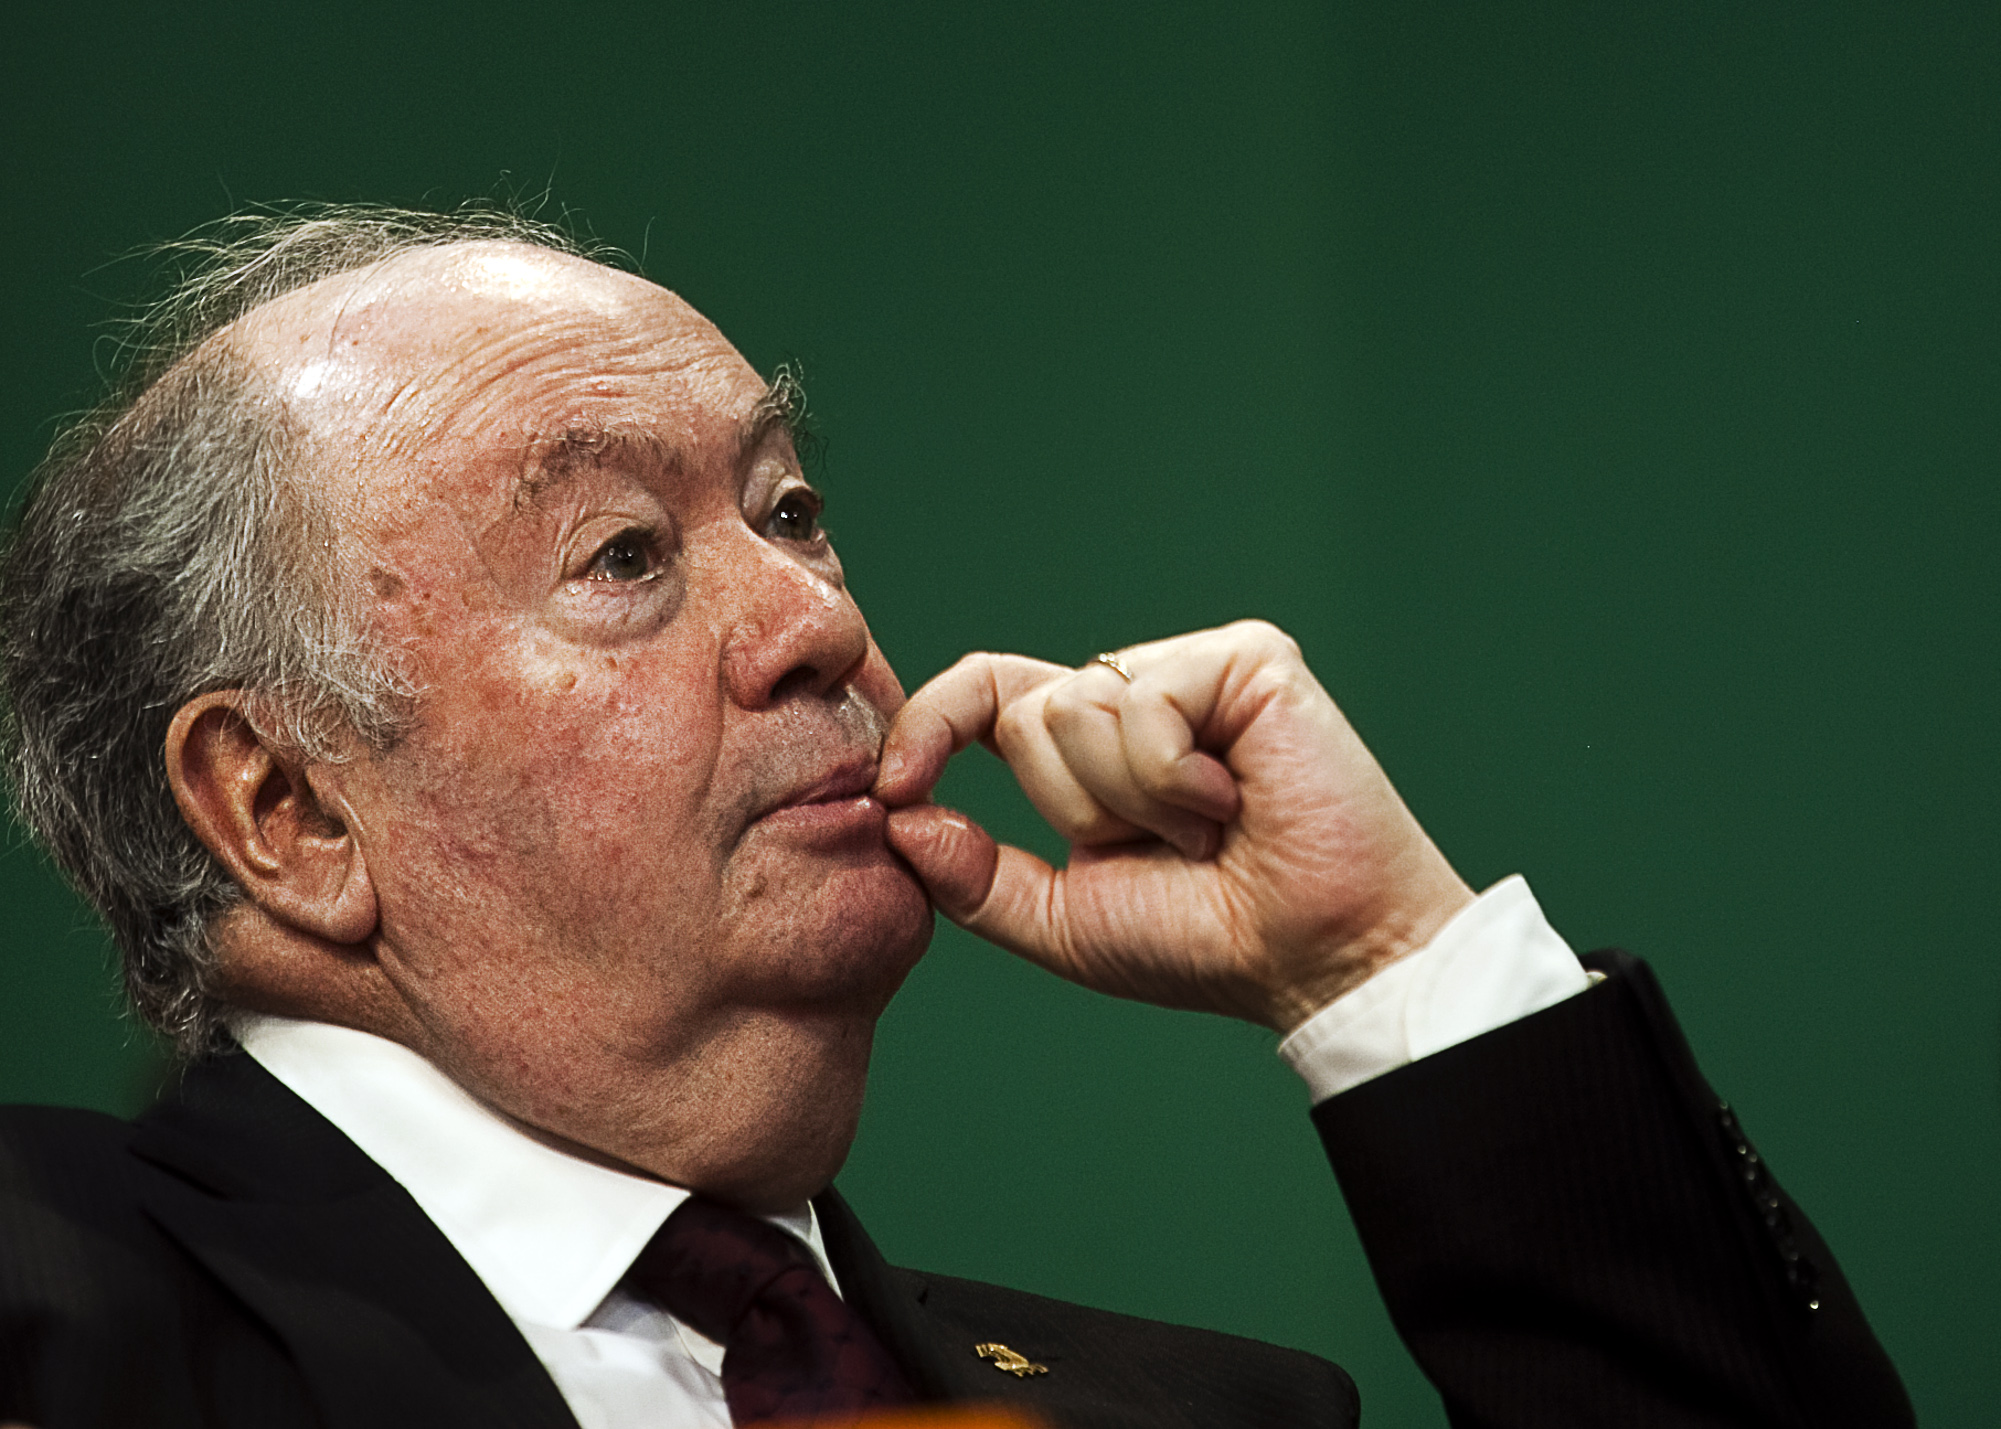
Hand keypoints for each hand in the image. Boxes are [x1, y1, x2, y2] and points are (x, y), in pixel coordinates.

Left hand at [874, 620, 1475, 1031]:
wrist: (1320, 957)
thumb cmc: (1211, 943)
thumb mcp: (1063, 920)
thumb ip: (973, 877)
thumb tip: (898, 816)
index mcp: (1096, 747)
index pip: (986, 696)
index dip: (928, 726)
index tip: (890, 784)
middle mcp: (1141, 694)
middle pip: (1026, 711)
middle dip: (1077, 807)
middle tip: (1168, 847)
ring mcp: (1194, 669)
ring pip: (1077, 705)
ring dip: (1132, 801)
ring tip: (1210, 826)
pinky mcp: (1247, 658)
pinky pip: (1141, 703)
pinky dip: (1171, 779)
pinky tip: (1234, 800)